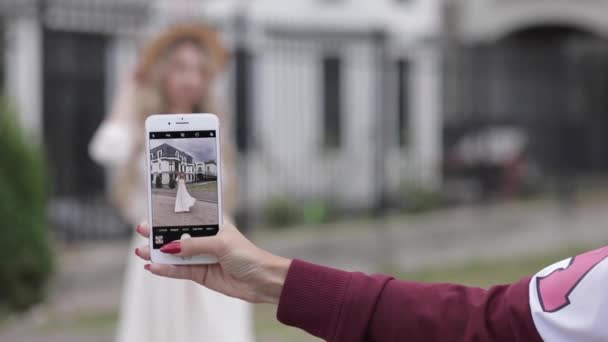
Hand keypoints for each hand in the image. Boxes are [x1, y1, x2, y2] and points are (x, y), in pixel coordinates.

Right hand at [134, 221, 291, 303]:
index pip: (188, 218)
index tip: (153, 212)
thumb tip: (171, 246)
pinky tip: (152, 267)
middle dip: (159, 234)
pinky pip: (179, 271)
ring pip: (175, 255)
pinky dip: (165, 270)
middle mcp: (205, 240)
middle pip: (177, 236)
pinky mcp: (200, 274)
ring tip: (140, 251)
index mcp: (213, 225)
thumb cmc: (248, 255)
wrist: (262, 280)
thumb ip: (195, 245)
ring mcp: (201, 258)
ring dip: (157, 253)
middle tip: (141, 231)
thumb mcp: (221, 244)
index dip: (171, 216)